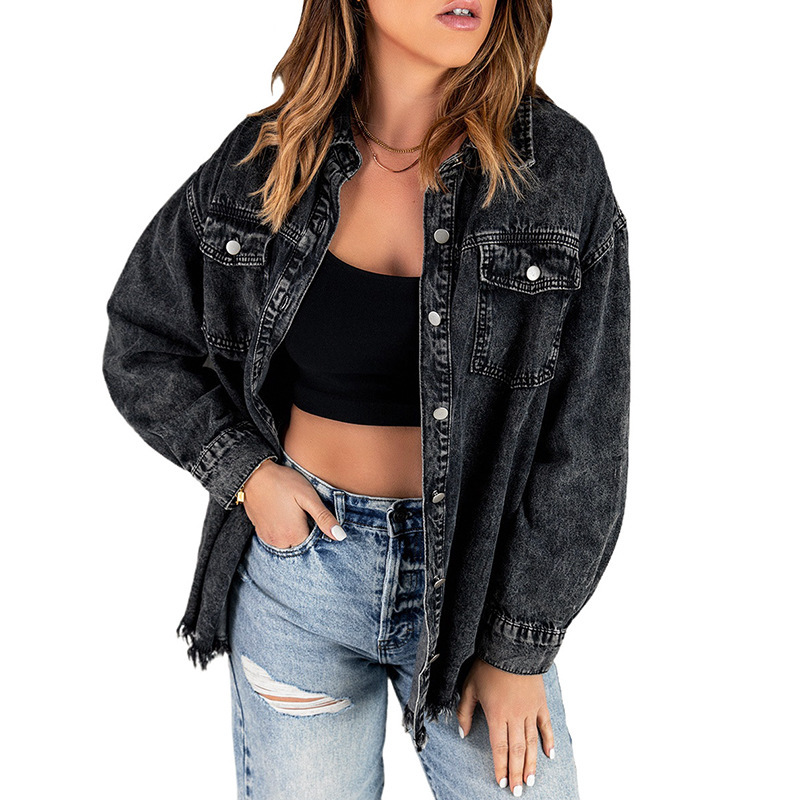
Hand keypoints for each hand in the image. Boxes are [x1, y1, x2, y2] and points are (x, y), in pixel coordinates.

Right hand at [239, 460, 346, 547]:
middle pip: (301, 543)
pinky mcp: (260, 533)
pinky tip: (282, 514)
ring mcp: (268, 539)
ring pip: (289, 542)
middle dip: (305, 530)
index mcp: (295, 535)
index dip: (317, 527)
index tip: (311, 512)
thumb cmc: (284, 482)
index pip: (314, 542)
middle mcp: (280, 542)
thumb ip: (324, 518)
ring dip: (293, 532)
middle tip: (301, 510)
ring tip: (292, 511)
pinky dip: (282, 530)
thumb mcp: (308, 497)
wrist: (255, 475)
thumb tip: (340, 536)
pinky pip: (277, 538)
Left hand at [456, 657, 553, 794]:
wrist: (510, 646)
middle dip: (516, 772)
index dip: (500, 767)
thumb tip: (462, 733)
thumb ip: (464, 712)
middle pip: (516, 750)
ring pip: (532, 742)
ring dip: (531, 763)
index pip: (499, 747)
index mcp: (496, 714)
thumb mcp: (469, 687)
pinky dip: (549, 741)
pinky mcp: (540, 703)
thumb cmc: (488, 665)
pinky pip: (546, 726)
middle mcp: (515, 716)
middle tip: (518, 790)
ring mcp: (530, 710)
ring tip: (531, 780)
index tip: (501, 782)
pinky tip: (550, 755)